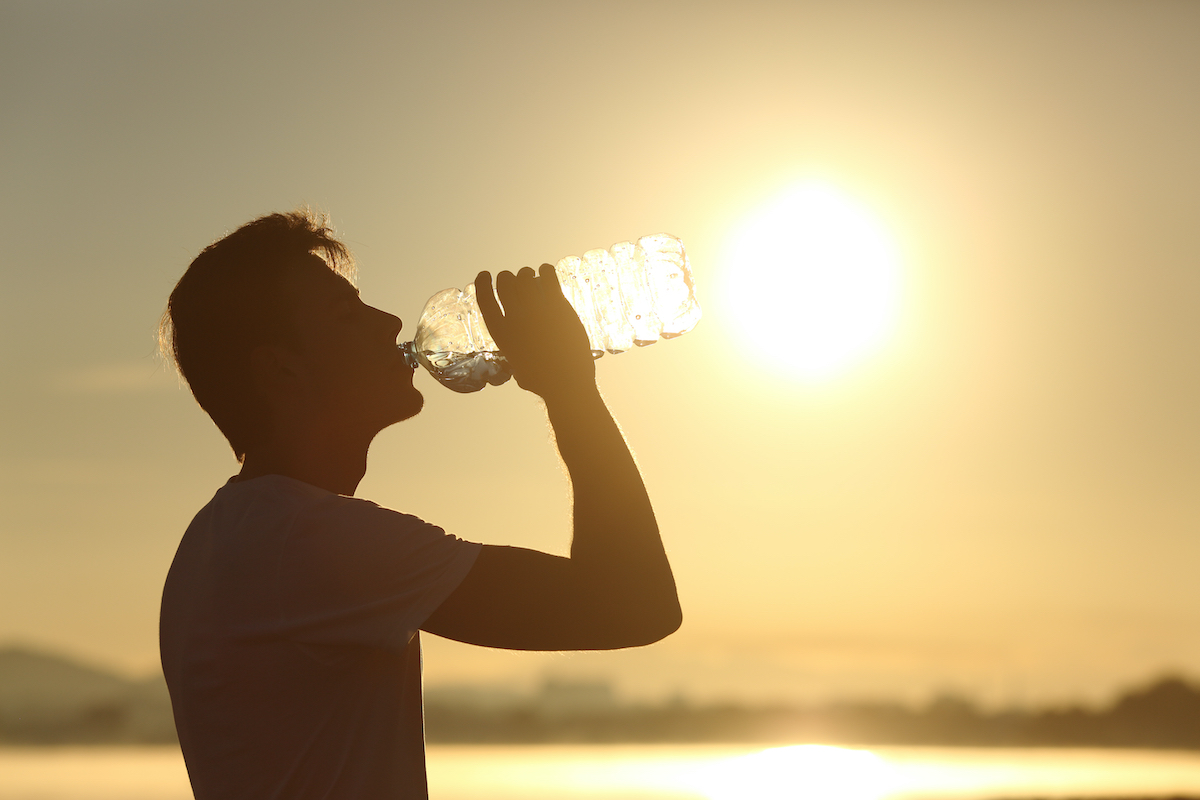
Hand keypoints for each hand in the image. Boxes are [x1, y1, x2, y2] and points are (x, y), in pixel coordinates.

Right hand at [475, 265, 595, 399]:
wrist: (567, 381)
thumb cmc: (543, 381)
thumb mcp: (518, 369)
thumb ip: (515, 358)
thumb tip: (517, 365)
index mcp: (501, 332)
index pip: (484, 298)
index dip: (482, 283)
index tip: (485, 274)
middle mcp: (515, 317)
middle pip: (505, 282)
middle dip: (508, 278)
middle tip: (516, 280)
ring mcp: (536, 309)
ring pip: (525, 276)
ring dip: (527, 273)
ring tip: (533, 277)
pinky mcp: (557, 305)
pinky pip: (547, 276)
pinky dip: (545, 270)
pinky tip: (547, 273)